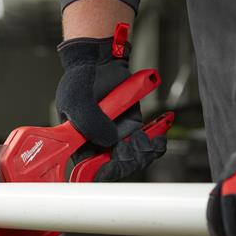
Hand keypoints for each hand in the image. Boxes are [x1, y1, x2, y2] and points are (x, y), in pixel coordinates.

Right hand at [55, 35, 166, 180]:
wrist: (100, 61)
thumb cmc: (82, 79)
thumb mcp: (77, 100)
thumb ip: (90, 124)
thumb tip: (110, 142)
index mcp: (78, 144)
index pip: (88, 171)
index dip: (101, 174)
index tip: (111, 167)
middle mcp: (98, 144)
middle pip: (116, 168)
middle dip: (128, 160)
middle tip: (129, 143)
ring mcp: (117, 138)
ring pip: (135, 160)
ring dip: (144, 151)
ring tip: (143, 134)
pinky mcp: (134, 129)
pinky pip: (149, 145)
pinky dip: (156, 141)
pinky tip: (158, 132)